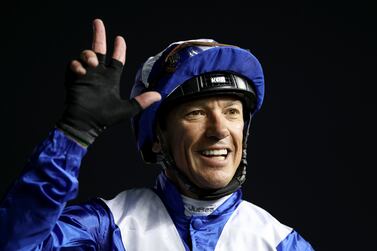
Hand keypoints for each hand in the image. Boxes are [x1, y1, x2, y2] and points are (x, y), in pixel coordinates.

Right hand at [57, 19, 160, 145]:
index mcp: (110, 79)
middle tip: (98, 22)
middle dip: (99, 35)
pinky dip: (77, 65)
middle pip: (98, 49)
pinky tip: (82, 71)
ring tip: (92, 62)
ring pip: (86, 55)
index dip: (118, 49)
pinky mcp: (74, 79)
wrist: (85, 123)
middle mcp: (98, 74)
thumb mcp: (127, 109)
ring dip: (88, 54)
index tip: (120, 38)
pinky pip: (73, 64)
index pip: (116, 59)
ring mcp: (85, 75)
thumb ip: (142, 101)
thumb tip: (159, 96)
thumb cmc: (105, 118)